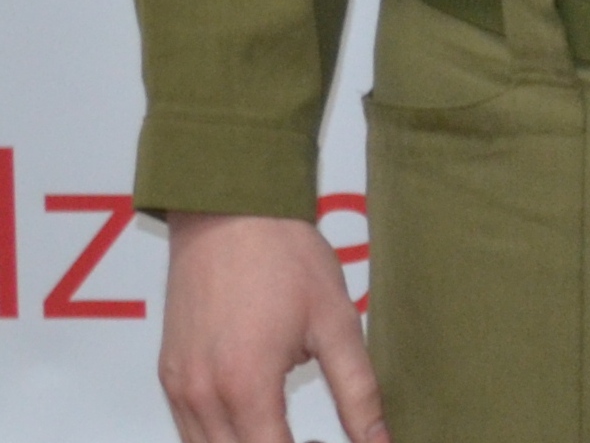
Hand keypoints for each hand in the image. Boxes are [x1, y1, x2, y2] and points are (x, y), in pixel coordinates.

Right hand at [157, 213, 383, 442]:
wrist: (231, 212)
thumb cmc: (287, 259)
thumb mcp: (338, 323)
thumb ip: (358, 392)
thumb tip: (379, 440)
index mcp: (246, 386)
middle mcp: (202, 396)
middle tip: (315, 439)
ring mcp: (178, 387)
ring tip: (289, 432)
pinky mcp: (168, 375)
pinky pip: (188, 430)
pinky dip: (221, 436)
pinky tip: (258, 414)